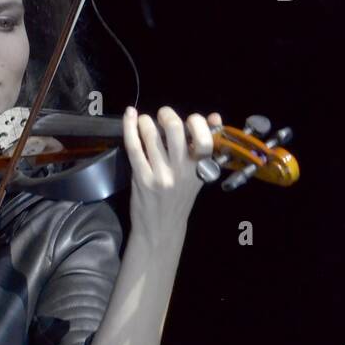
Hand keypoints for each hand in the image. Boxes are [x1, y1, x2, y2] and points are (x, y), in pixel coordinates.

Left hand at [123, 105, 221, 244]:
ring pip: (152, 136)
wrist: (160, 229)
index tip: (190, 120)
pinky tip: (130, 116)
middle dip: (167, 114)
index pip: (204, 139)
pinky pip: (134, 147)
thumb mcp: (197, 176)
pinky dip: (130, 128)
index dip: (197, 122)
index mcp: (199, 170)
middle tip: (162, 115)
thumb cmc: (179, 199)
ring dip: (146, 122)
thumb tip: (214, 117)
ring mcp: (161, 176)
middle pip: (175, 129)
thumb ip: (203, 148)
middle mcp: (181, 172)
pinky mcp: (142, 179)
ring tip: (145, 121)